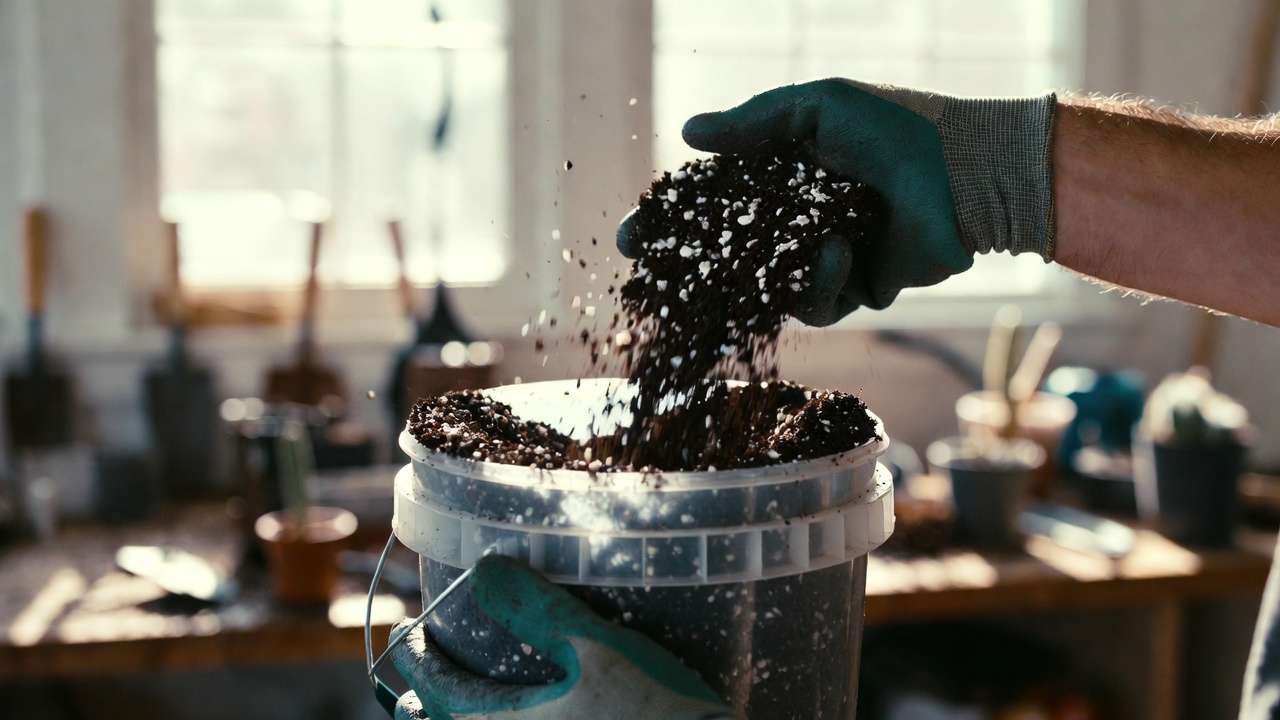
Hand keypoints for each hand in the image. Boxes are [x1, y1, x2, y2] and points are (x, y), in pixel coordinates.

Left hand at [390, 555, 734, 719]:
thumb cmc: (657, 713)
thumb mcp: (597, 649)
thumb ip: (537, 608)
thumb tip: (485, 569)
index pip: (438, 694)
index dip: (419, 658)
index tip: (410, 631)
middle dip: (432, 704)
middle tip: (430, 673)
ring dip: (469, 718)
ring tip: (474, 694)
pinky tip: (534, 713)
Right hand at [618, 79, 1055, 324]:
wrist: (966, 175)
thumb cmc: (896, 127)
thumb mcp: (818, 109)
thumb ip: (755, 124)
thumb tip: (689, 133)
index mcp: (783, 176)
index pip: (714, 204)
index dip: (674, 222)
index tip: (635, 234)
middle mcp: (798, 220)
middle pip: (727, 257)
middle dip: (688, 268)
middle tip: (651, 272)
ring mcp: (822, 257)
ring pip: (769, 289)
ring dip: (782, 271)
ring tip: (826, 239)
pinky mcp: (854, 288)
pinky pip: (817, 305)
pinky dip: (825, 280)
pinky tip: (846, 251)